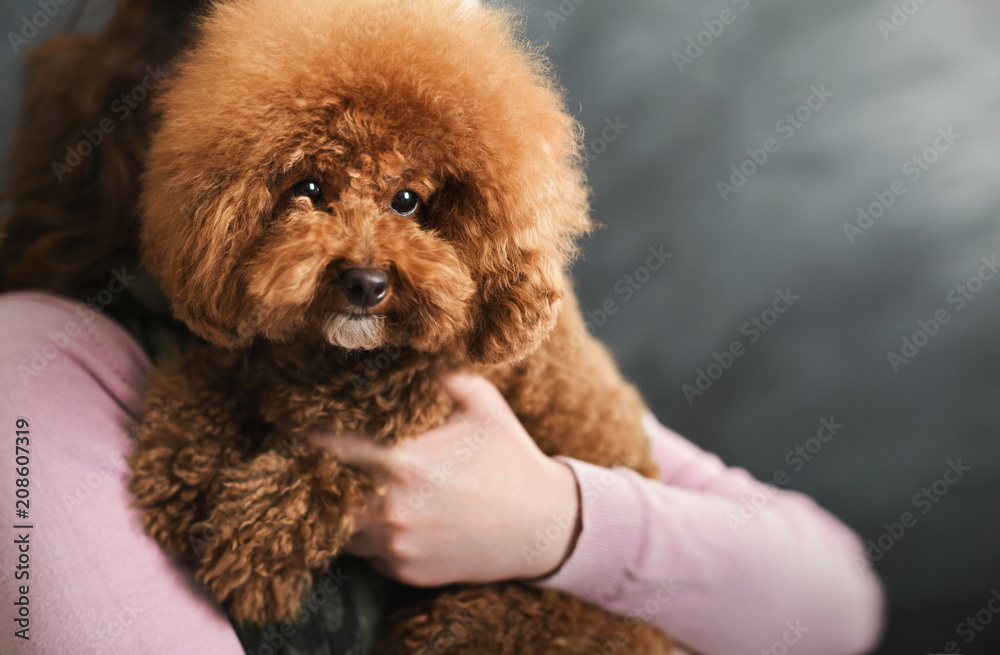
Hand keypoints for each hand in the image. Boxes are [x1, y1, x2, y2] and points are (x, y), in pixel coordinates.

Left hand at [308, 373, 580, 586]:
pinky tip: (392, 512)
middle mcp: (392, 510)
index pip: (328, 447)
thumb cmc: (510, 457)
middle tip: (313, 454)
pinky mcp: (406, 571)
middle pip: (323, 491)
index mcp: (404, 462)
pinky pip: (368, 551)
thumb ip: (436, 374)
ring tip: (353, 482)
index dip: (305, 433)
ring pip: (341, 526)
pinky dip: (371, 533)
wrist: (543, 526)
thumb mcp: (481, 403)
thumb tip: (398, 350)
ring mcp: (397, 546)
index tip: (293, 420)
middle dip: (317, 471)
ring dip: (342, 505)